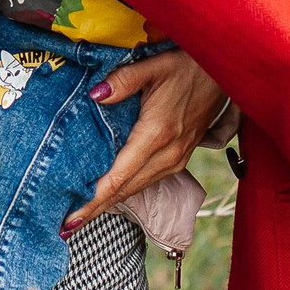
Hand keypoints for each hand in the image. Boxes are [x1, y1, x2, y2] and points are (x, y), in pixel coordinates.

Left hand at [65, 50, 224, 231]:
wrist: (225, 73)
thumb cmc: (188, 66)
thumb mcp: (154, 65)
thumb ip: (123, 80)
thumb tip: (95, 95)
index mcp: (157, 134)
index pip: (119, 177)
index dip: (93, 200)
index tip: (70, 218)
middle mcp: (168, 154)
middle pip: (125, 190)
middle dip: (94, 209)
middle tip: (64, 224)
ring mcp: (176, 159)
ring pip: (136, 188)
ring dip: (108, 202)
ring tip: (80, 214)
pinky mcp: (179, 158)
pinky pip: (147, 180)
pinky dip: (125, 189)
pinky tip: (107, 192)